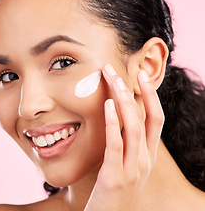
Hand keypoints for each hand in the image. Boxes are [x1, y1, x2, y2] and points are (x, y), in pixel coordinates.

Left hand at [84, 64, 163, 210]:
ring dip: (123, 100)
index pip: (155, 119)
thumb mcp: (124, 166)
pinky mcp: (115, 177)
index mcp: (147, 156)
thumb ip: (124, 145)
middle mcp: (145, 160)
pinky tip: (107, 104)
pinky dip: (113, 122)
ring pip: (134, 127)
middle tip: (118, 69)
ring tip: (113, 79)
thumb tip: (115, 118)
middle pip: (147, 118)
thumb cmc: (113, 193)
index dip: (150, 96)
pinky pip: (116, 144)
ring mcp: (132, 169)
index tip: (138, 75)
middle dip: (135, 91)